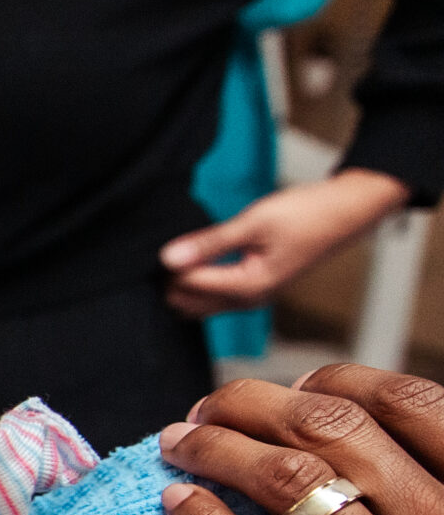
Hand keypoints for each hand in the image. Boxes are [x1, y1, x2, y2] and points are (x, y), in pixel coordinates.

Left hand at [158, 366, 443, 514]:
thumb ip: (439, 502)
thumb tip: (370, 451)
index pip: (409, 402)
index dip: (335, 382)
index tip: (293, 388)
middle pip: (332, 428)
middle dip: (255, 404)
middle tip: (210, 407)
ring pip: (287, 481)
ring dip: (217, 448)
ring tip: (181, 442)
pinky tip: (176, 503)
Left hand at [160, 169, 409, 315]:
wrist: (348, 210)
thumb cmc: (309, 213)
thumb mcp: (254, 222)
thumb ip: (209, 242)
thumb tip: (168, 258)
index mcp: (248, 288)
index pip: (185, 287)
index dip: (170, 264)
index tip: (167, 239)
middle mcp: (248, 300)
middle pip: (185, 304)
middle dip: (171, 280)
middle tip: (175, 244)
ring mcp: (251, 297)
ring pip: (197, 303)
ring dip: (184, 281)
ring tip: (189, 246)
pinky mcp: (254, 287)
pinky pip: (213, 295)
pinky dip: (199, 280)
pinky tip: (199, 254)